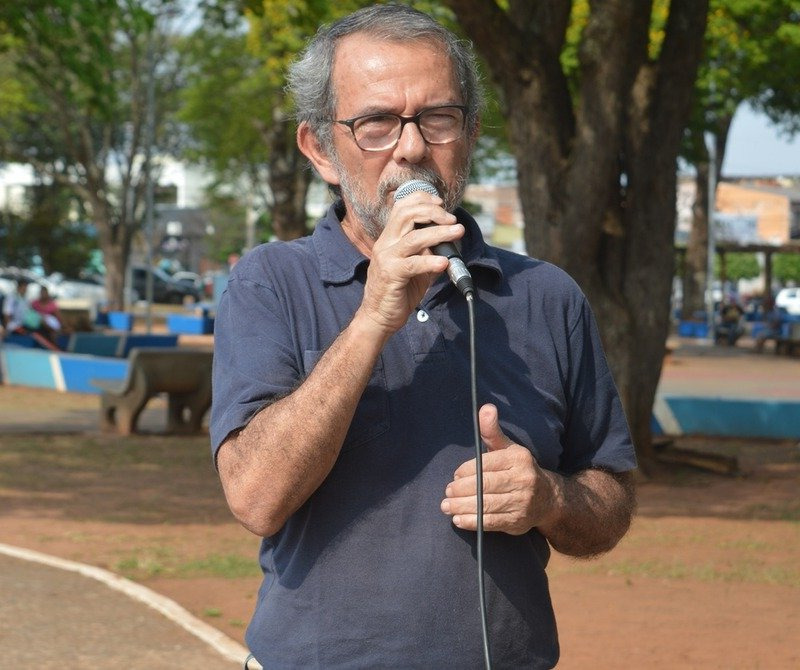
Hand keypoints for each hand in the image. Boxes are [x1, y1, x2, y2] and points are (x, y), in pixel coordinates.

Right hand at [357, 192, 463, 333]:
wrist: (379, 317)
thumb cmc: (398, 290)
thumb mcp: (415, 267)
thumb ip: (428, 253)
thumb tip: (450, 243)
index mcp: (389, 238)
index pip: (401, 207)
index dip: (421, 199)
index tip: (440, 202)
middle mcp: (386, 244)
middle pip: (407, 215)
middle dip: (433, 212)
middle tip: (453, 220)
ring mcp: (386, 258)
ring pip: (413, 238)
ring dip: (439, 233)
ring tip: (457, 232)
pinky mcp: (391, 275)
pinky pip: (413, 264)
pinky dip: (430, 261)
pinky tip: (445, 262)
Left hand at [440, 404, 560, 534]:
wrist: (548, 498)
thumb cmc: (518, 470)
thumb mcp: (508, 448)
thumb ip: (492, 431)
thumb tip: (486, 408)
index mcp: (518, 459)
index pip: (487, 464)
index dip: (467, 471)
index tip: (455, 475)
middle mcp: (523, 480)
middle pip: (485, 485)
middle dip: (462, 490)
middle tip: (447, 492)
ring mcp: (522, 503)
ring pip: (487, 505)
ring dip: (462, 507)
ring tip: (446, 506)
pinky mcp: (518, 522)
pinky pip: (491, 522)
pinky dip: (472, 522)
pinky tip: (458, 519)